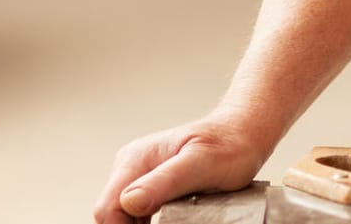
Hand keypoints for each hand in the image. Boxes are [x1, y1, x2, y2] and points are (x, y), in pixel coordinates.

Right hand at [91, 115, 269, 222]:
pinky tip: (170, 222)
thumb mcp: (200, 165)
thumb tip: (130, 201)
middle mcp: (132, 166)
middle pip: (112, 214)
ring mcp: (141, 176)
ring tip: (174, 221)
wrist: (242, 135)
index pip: (108, 208)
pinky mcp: (152, 185)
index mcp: (136, 160)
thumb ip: (164, 182)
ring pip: (124, 216)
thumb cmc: (227, 145)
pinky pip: (138, 213)